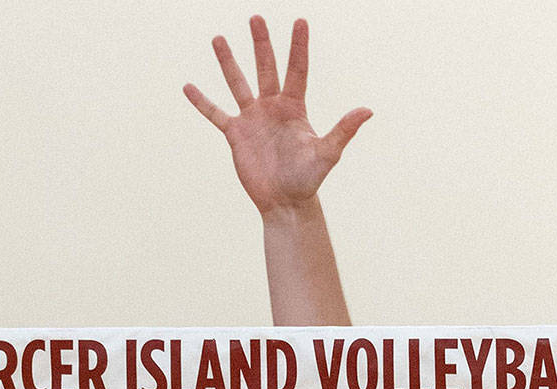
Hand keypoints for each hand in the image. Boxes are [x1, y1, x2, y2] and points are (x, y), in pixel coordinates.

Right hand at [184, 16, 370, 214]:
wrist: (285, 202)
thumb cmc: (308, 179)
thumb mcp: (327, 153)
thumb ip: (343, 130)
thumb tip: (368, 110)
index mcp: (294, 108)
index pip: (297, 69)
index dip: (298, 46)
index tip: (300, 21)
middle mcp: (272, 108)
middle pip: (266, 67)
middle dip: (261, 43)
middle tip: (256, 18)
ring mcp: (252, 119)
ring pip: (238, 83)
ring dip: (228, 62)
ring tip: (218, 39)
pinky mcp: (236, 135)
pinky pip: (215, 114)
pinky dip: (202, 102)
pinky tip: (188, 87)